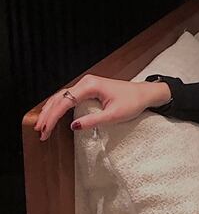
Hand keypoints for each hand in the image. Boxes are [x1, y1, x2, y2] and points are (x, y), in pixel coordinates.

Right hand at [34, 75, 167, 140]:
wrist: (144, 94)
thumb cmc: (132, 102)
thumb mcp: (114, 115)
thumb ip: (93, 120)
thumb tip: (73, 126)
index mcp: (90, 85)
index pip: (65, 101)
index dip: (53, 117)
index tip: (45, 130)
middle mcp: (86, 82)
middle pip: (59, 98)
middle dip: (48, 115)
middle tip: (39, 131)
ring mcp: (86, 84)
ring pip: (61, 97)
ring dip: (51, 111)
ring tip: (41, 126)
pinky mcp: (88, 89)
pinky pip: (69, 97)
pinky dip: (58, 107)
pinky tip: (52, 116)